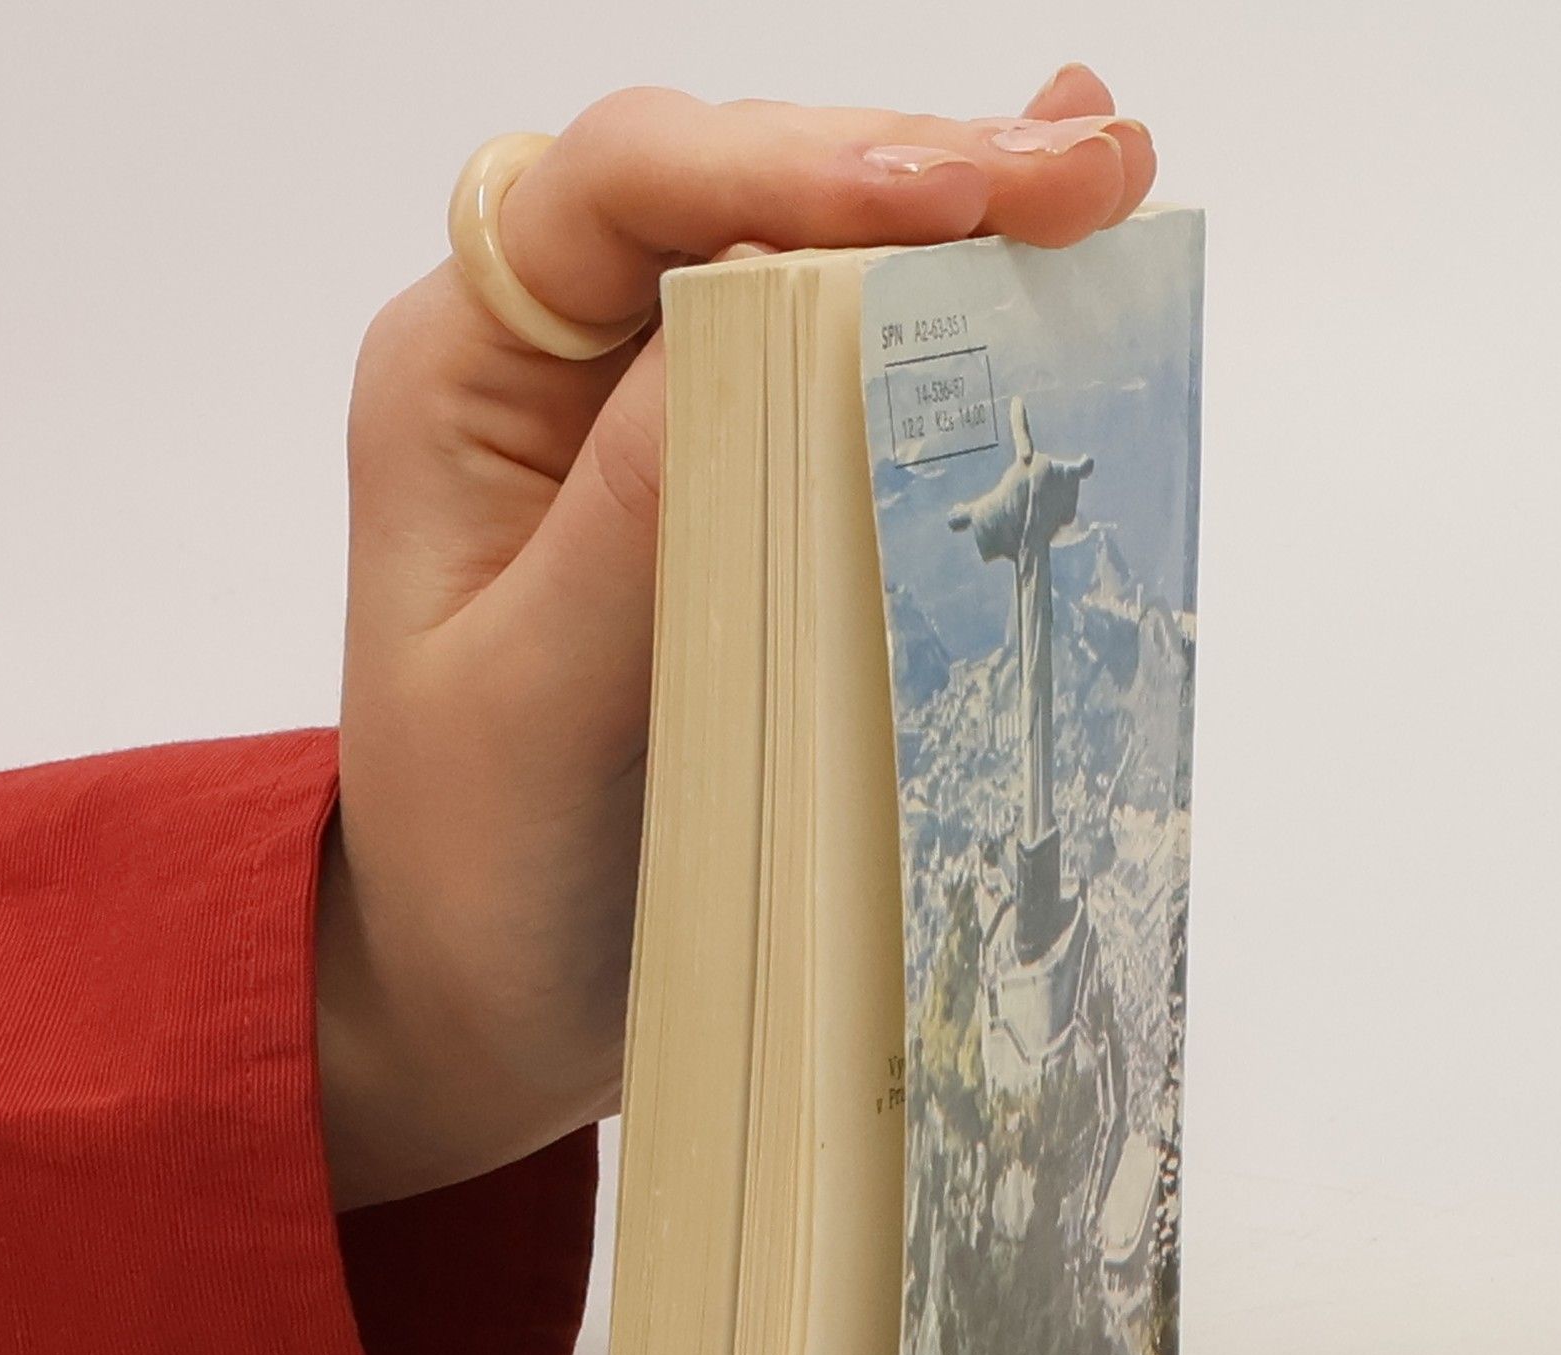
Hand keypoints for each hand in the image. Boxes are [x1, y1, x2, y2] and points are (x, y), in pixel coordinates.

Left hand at [318, 67, 1156, 1208]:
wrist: (487, 980)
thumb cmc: (478, 868)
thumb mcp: (532, 707)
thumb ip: (639, 516)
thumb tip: (776, 317)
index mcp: (465, 382)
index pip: (617, 193)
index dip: (788, 167)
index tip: (949, 199)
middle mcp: (556, 369)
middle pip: (734, 193)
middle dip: (909, 172)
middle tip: (1081, 178)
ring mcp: (649, 423)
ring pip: (801, 262)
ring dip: (950, 222)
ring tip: (1094, 184)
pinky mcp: (730, 491)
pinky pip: (838, 370)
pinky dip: (942, 309)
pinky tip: (1033, 241)